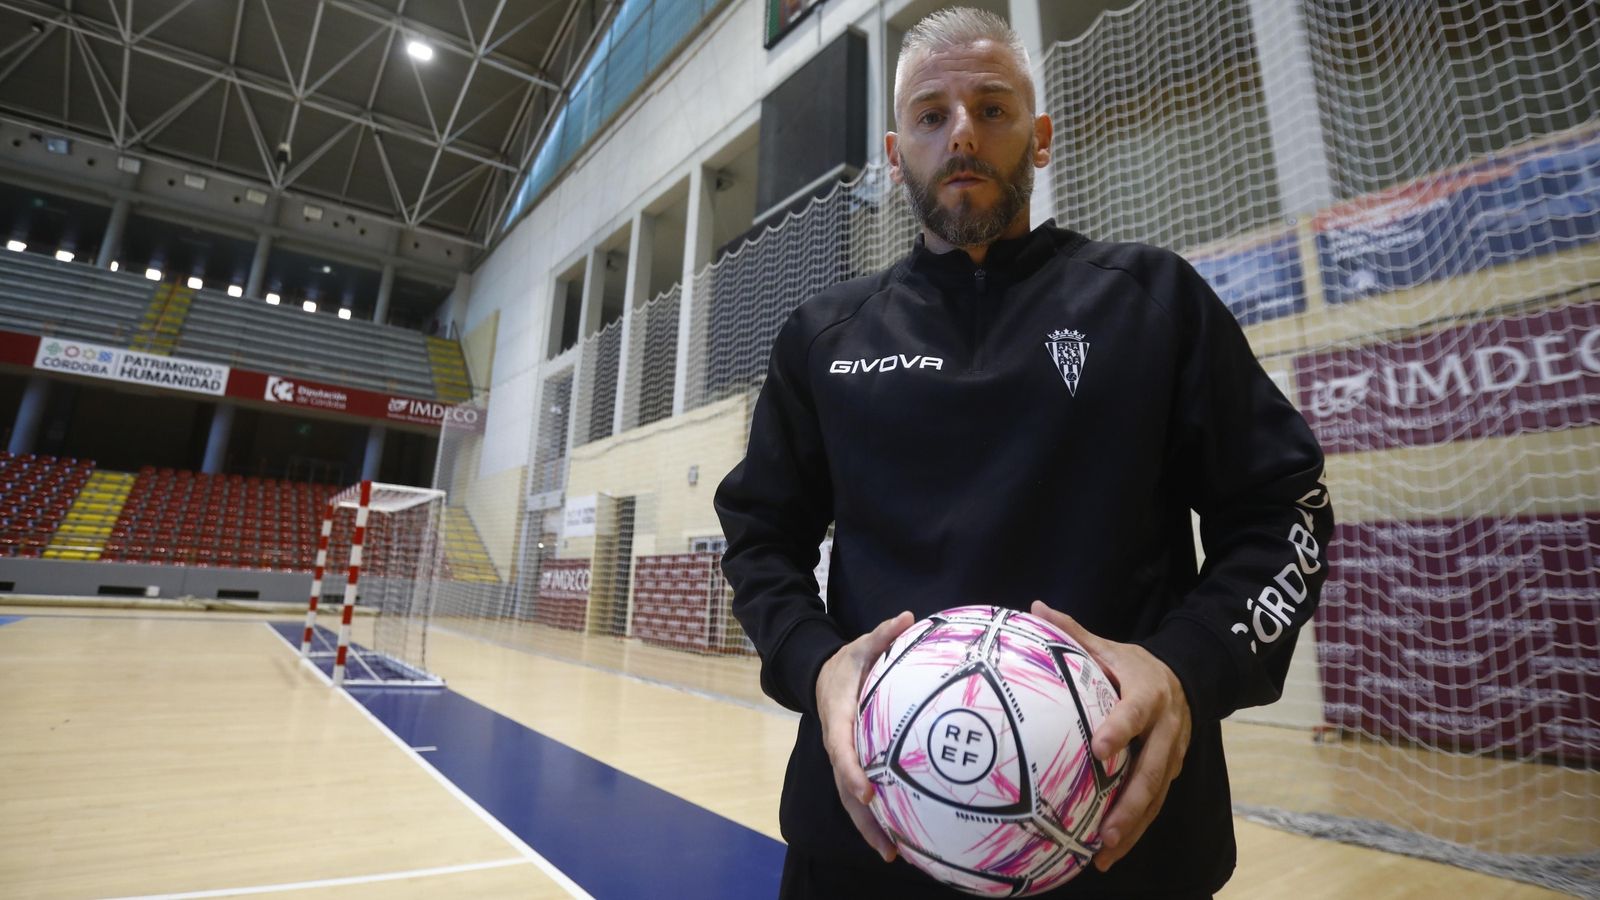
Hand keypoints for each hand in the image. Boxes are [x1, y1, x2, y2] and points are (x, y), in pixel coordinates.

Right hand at [816, 610, 914, 861]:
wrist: (820, 674)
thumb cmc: (845, 662)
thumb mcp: (859, 645)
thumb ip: (882, 634)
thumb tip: (906, 617)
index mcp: (838, 716)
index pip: (842, 748)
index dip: (852, 771)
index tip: (866, 792)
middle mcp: (838, 742)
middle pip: (845, 787)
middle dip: (863, 817)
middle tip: (887, 844)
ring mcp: (843, 757)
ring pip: (850, 797)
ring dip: (869, 826)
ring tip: (893, 852)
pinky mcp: (853, 763)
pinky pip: (860, 793)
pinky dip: (875, 816)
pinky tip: (898, 836)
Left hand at [1029, 601, 1190, 871]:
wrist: (1187, 678)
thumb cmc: (1133, 665)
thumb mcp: (1109, 646)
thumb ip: (1073, 632)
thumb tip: (1034, 608)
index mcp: (1149, 693)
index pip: (1135, 713)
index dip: (1119, 731)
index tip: (1099, 750)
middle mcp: (1167, 728)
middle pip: (1152, 771)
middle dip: (1130, 805)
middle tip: (1104, 832)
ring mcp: (1173, 754)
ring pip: (1156, 796)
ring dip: (1132, 827)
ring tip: (1104, 854)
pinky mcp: (1172, 772)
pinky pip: (1155, 803)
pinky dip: (1136, 828)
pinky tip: (1110, 851)